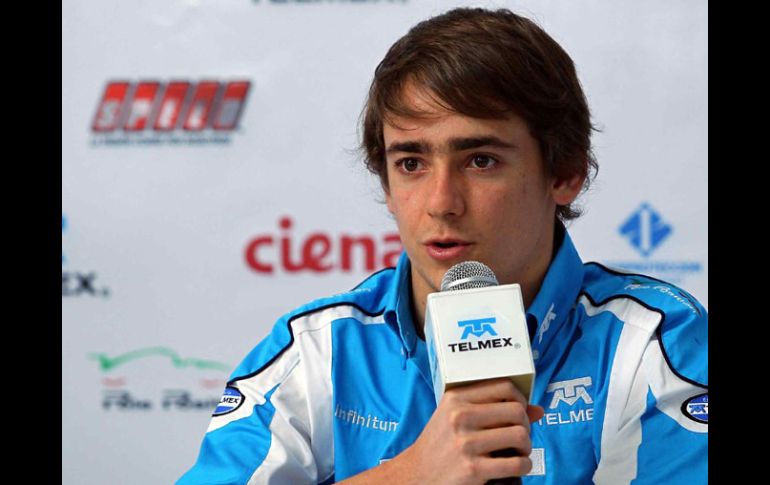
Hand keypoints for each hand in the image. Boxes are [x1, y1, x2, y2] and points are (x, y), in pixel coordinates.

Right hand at [399, 378, 544, 484]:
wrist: (416, 474)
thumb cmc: (440, 444)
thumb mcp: (456, 418)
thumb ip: (492, 409)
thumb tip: (538, 410)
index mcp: (456, 399)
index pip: (504, 387)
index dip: (520, 399)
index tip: (519, 411)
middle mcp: (460, 417)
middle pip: (516, 411)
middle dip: (525, 425)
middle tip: (519, 435)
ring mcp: (466, 443)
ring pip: (520, 436)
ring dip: (526, 446)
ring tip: (518, 451)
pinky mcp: (473, 469)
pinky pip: (516, 464)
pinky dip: (524, 466)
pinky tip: (517, 466)